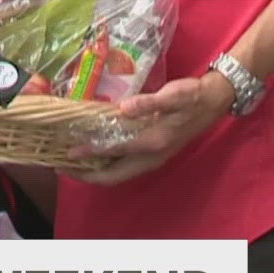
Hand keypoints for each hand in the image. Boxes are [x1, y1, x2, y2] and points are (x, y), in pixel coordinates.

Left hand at [65, 72, 236, 185]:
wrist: (213, 102)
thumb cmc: (192, 97)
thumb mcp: (174, 95)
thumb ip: (149, 103)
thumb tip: (125, 108)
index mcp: (153, 143)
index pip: (113, 153)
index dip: (89, 154)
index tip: (67, 153)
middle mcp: (151, 157)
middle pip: (112, 177)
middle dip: (85, 175)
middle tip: (59, 166)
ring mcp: (152, 159)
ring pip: (117, 174)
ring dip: (93, 172)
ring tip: (70, 163)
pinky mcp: (152, 154)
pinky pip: (123, 167)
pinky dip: (104, 165)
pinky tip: (92, 154)